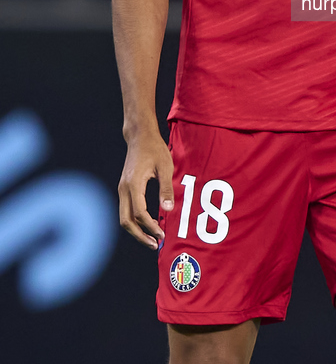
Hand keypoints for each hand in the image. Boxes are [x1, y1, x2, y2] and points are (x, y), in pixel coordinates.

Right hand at [118, 131, 173, 249]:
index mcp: (133, 184)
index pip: (139, 214)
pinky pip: (127, 210)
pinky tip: (150, 222)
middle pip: (126, 221)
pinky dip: (136, 221)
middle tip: (155, 244)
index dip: (150, 227)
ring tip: (154, 237)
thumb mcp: (165, 167)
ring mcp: (122, 189)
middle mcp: (124, 189)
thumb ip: (166, 189)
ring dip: (137, 230)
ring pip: (124, 217)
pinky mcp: (125, 188)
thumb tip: (168, 210)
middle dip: (140, 235)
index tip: (162, 234)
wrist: (140, 136)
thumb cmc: (154, 149)